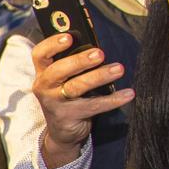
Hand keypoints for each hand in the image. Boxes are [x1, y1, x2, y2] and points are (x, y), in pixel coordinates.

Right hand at [30, 33, 133, 168]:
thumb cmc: (67, 97)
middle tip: (100, 54)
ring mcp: (54, 103)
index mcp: (43, 72)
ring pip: (76, 87)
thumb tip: (96, 48)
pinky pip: (92, 106)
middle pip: (57, 71)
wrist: (62, 131)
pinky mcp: (68, 117)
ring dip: (99, 76)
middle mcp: (44, 87)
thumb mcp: (63, 79)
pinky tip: (128, 94)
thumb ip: (72, 64)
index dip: (52, 44)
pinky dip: (112, 100)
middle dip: (79, 60)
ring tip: (119, 69)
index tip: (70, 37)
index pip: (40, 54)